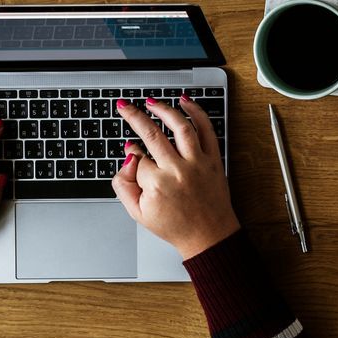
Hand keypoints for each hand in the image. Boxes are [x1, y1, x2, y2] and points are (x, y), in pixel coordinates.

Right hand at [112, 96, 239, 258]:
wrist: (208, 235)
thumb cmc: (174, 225)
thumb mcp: (138, 213)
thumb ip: (124, 185)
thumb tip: (128, 157)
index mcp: (157, 185)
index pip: (137, 158)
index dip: (131, 152)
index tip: (131, 150)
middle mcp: (178, 170)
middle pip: (152, 134)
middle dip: (134, 116)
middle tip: (125, 106)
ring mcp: (198, 163)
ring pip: (180, 126)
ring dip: (164, 109)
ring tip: (151, 102)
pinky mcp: (214, 159)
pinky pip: (207, 130)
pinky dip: (197, 113)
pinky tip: (185, 102)